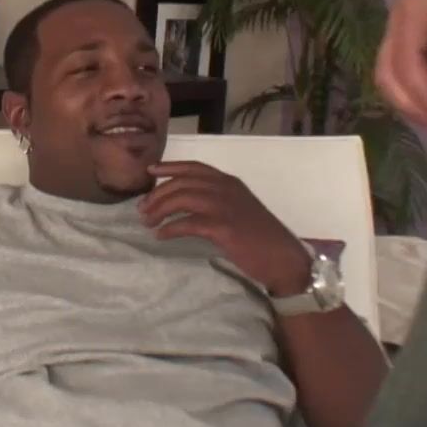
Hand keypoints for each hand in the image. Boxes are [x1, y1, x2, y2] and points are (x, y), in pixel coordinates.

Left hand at [139, 161, 310, 295]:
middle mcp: (226, 189)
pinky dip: (171, 228)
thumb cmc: (261, 238)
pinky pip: (188, 223)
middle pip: (182, 183)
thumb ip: (217, 201)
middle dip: (158, 194)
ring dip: (160, 210)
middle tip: (142, 208)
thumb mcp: (239, 209)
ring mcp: (225, 207)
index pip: (194, 167)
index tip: (150, 171)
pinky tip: (161, 236)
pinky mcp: (223, 228)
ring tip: (148, 222)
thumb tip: (186, 204)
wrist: (283, 258)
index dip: (170, 167)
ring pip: (182, 199)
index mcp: (230, 182)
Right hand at [375, 0, 426, 129]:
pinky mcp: (404, 46)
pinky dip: (412, 98)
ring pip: (388, 78)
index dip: (421, 91)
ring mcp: (398, 31)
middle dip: (410, 103)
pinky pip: (397, 78)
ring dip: (409, 104)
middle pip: (388, 70)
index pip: (407, 57)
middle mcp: (399, 17)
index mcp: (417, 6)